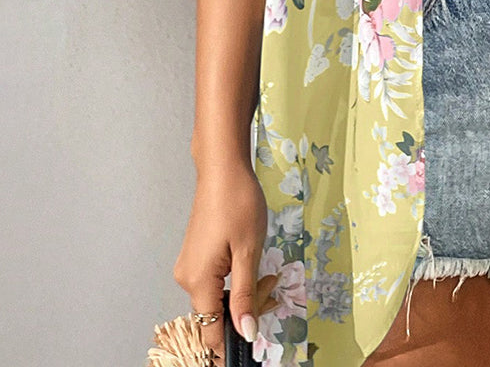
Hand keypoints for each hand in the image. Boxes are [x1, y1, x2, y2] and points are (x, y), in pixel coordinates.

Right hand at [172, 162, 278, 357]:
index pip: (210, 330)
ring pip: (219, 297)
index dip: (230, 345)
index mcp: (199, 281)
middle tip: (275, 285)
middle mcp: (187, 279)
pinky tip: (252, 266)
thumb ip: (245, 295)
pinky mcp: (197, 257)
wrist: (223, 169)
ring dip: (245, 292)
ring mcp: (190, 267)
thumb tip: (246, 333)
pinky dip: (236, 279)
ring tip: (268, 274)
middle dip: (249, 307)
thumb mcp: (248, 251)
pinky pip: (216, 281)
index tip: (250, 348)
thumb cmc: (238, 202)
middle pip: (218, 314)